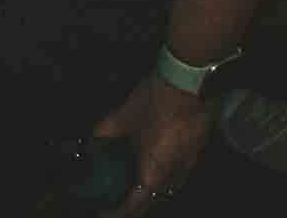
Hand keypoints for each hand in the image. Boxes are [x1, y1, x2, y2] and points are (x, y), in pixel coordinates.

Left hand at [89, 72, 211, 216]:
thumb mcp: (123, 115)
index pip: (136, 205)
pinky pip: (178, 174)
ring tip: (132, 183)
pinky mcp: (197, 153)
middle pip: (154, 200)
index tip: (104, 211)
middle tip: (117, 198)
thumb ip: (104, 132)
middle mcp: (174, 176)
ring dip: (150, 190)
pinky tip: (152, 163)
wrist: (191, 82)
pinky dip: (163, 176)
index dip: (118, 211)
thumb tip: (89, 143)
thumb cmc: (155, 101)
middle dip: (135, 204)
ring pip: (168, 188)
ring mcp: (189, 165)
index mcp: (154, 172)